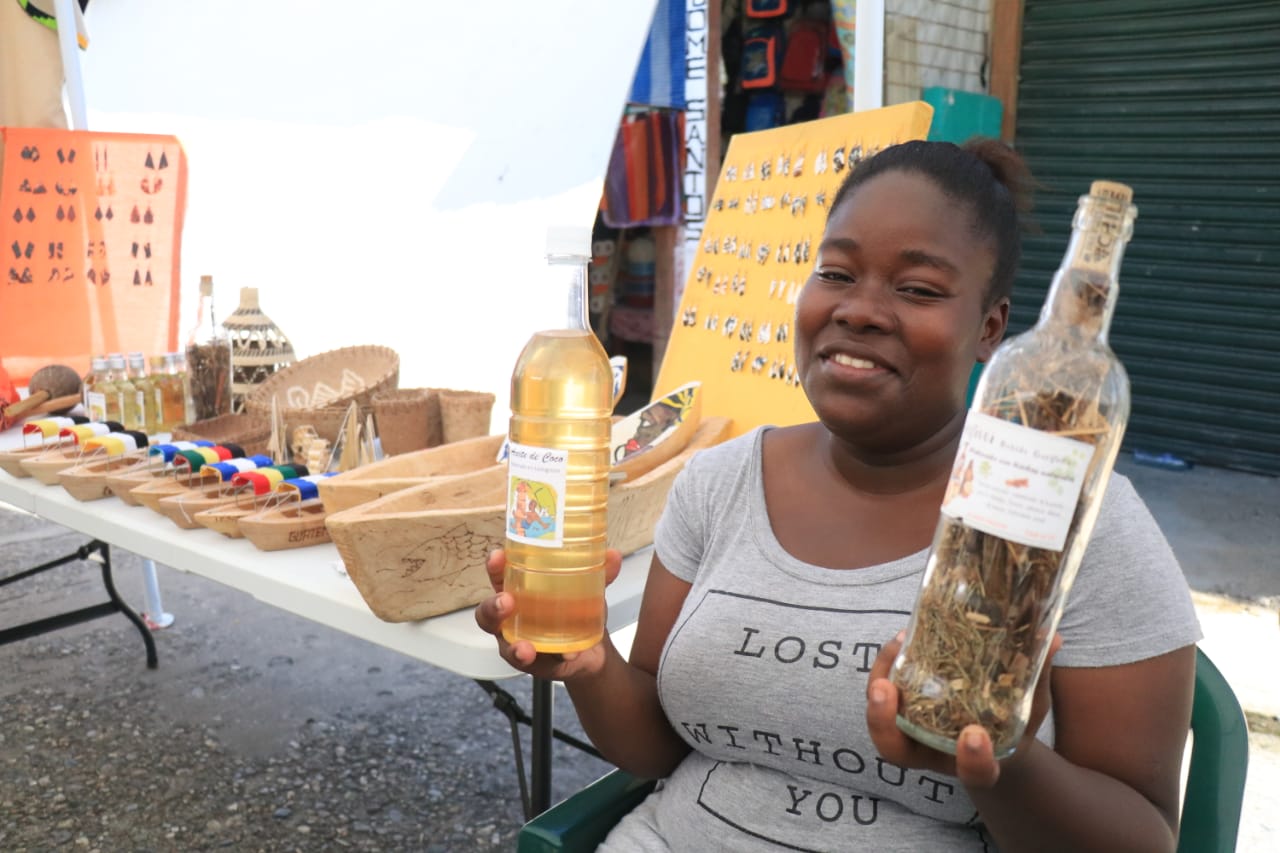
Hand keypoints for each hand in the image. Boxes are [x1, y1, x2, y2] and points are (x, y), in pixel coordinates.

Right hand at [473, 548, 623, 681]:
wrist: (593, 650)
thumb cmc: (577, 611)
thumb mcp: (588, 590)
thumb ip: (600, 574)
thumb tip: (613, 556)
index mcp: (518, 592)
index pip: (499, 576)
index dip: (494, 567)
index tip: (498, 557)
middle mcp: (511, 619)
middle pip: (488, 613)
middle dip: (492, 607)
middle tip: (506, 602)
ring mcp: (518, 643)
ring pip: (505, 645)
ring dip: (513, 646)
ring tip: (524, 647)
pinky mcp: (535, 664)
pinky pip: (535, 665)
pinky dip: (550, 660)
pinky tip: (563, 655)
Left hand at [864, 629, 1062, 788]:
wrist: (990, 738)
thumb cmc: (1010, 725)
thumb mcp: (1029, 706)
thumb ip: (1037, 678)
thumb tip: (1051, 637)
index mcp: (977, 763)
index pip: (974, 773)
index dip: (973, 760)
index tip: (975, 735)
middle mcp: (935, 753)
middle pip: (896, 751)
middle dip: (884, 723)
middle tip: (885, 689)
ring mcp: (913, 733)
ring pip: (879, 721)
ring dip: (877, 689)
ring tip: (894, 648)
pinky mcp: (901, 709)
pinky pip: (881, 693)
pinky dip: (886, 666)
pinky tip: (901, 637)